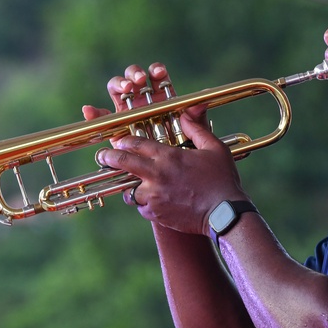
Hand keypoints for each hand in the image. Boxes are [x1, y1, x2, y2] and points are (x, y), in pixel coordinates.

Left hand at [83, 62, 245, 234]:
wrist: (225, 213)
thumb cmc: (222, 179)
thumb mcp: (214, 148)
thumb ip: (196, 129)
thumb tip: (186, 113)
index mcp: (168, 157)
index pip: (136, 143)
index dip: (123, 140)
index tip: (118, 141)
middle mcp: (156, 175)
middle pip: (122, 163)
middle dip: (108, 157)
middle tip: (102, 156)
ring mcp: (154, 196)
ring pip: (129, 190)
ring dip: (130, 186)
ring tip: (132, 184)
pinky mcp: (156, 214)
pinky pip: (142, 208)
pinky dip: (144, 204)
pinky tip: (153, 201)